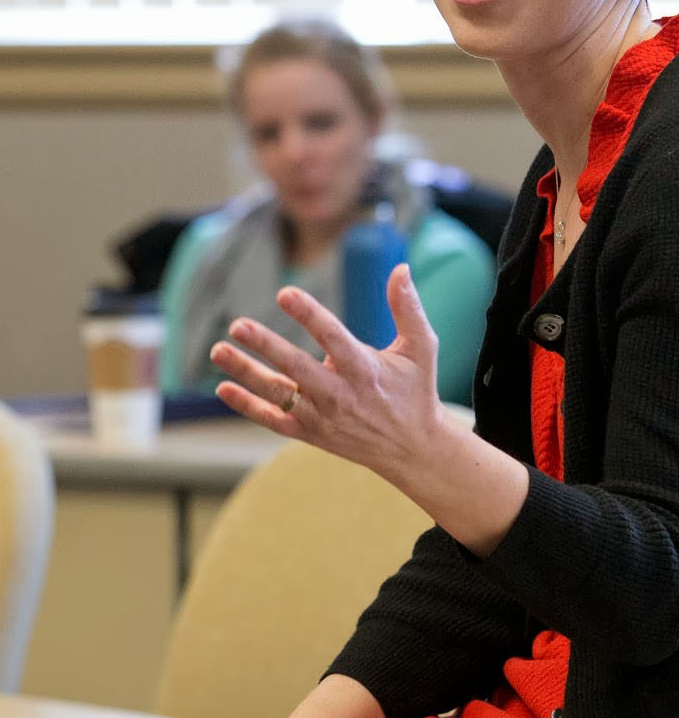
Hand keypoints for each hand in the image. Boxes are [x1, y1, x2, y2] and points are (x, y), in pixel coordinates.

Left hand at [210, 263, 443, 481]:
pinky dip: (247, 406)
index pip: (333, 337)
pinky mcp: (310, 433)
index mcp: (366, 370)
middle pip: (296, 367)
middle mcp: (340, 394)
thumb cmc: (415, 391)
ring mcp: (322, 416)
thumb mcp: (421, 348)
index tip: (285, 293)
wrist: (410, 448)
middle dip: (266, 345)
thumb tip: (400, 269)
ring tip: (219, 350)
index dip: (308, 314)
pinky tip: (224, 387)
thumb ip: (408, 309)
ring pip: (277, 393)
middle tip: (238, 324)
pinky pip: (272, 419)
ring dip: (246, 372)